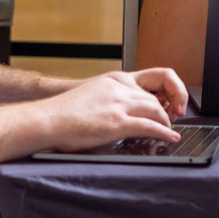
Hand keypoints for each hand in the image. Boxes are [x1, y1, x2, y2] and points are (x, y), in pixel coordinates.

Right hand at [33, 69, 183, 150]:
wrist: (46, 119)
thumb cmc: (63, 113)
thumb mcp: (93, 95)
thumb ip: (111, 99)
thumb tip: (123, 112)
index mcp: (114, 79)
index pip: (150, 80)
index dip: (165, 91)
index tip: (168, 102)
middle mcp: (119, 87)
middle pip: (155, 97)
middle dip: (167, 109)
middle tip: (172, 120)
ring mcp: (119, 104)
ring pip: (156, 110)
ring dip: (166, 122)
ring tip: (170, 131)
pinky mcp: (117, 122)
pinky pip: (150, 126)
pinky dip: (164, 132)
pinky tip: (169, 138)